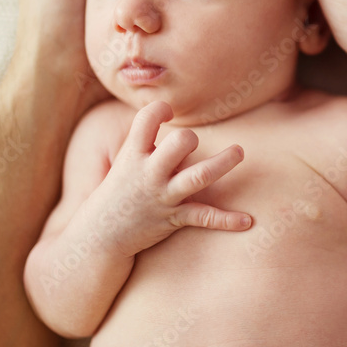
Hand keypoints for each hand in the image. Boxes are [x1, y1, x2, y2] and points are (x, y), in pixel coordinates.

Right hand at [93, 101, 251, 257]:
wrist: (98, 237)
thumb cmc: (117, 192)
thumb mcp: (124, 161)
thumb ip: (146, 140)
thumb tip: (165, 112)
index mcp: (134, 155)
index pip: (147, 119)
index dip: (160, 109)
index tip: (168, 110)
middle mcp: (150, 173)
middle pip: (181, 143)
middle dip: (191, 138)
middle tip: (193, 144)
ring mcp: (163, 196)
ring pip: (200, 176)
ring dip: (223, 163)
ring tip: (239, 152)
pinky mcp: (173, 219)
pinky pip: (205, 218)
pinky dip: (227, 220)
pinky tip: (247, 220)